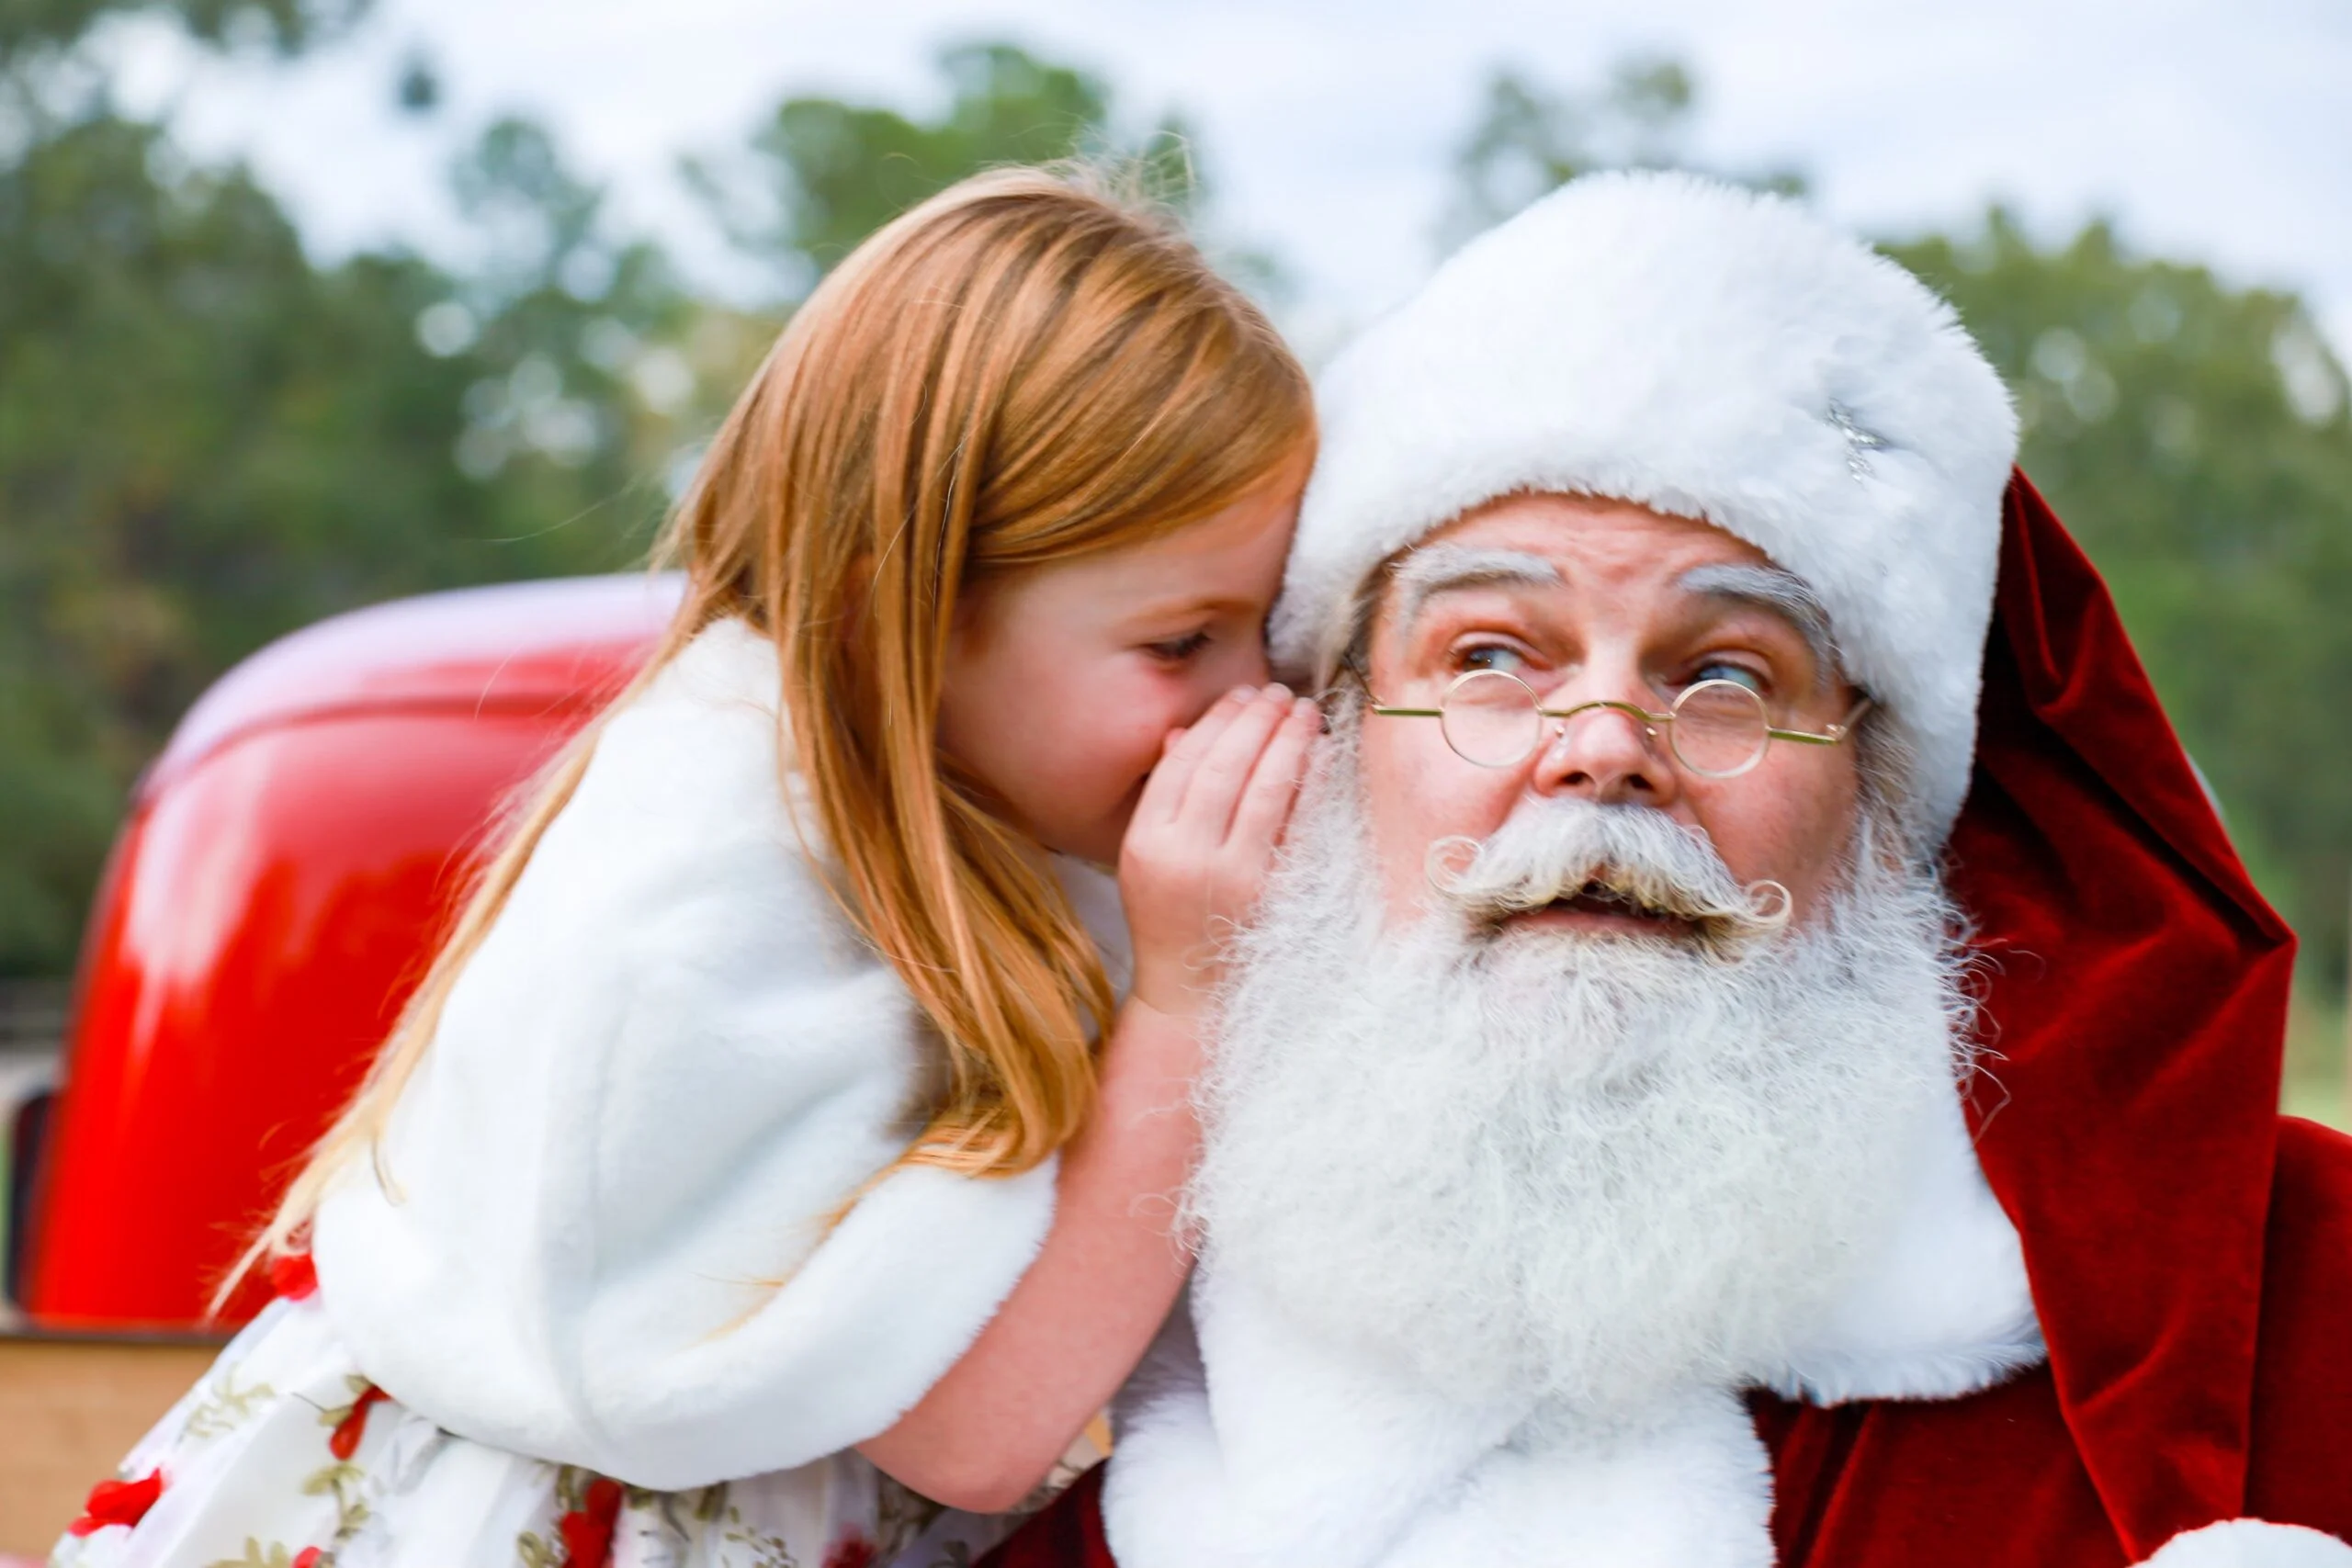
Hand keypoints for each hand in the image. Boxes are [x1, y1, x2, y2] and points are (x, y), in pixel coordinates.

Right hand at [1119, 683, 1319, 1017]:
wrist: (1190, 996)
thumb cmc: (1169, 921)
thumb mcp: (1146, 860)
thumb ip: (1163, 798)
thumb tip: (1181, 733)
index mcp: (1146, 845)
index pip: (1182, 765)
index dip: (1214, 723)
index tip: (1240, 695)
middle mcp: (1186, 856)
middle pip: (1223, 768)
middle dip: (1255, 720)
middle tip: (1278, 691)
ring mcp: (1232, 875)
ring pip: (1263, 789)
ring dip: (1287, 740)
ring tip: (1303, 710)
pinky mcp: (1270, 892)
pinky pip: (1296, 824)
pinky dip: (1311, 783)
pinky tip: (1322, 755)